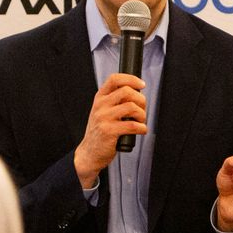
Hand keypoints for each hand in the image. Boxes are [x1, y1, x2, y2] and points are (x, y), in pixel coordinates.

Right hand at [74, 73, 146, 187]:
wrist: (89, 152)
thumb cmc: (100, 132)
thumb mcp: (102, 112)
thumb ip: (115, 101)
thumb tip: (137, 94)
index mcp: (100, 98)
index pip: (114, 79)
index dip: (131, 79)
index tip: (141, 85)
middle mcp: (100, 106)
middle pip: (127, 91)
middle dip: (141, 100)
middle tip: (142, 109)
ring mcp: (104, 118)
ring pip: (131, 107)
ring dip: (142, 114)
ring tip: (141, 121)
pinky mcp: (109, 131)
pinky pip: (132, 125)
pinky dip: (142, 128)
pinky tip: (141, 130)